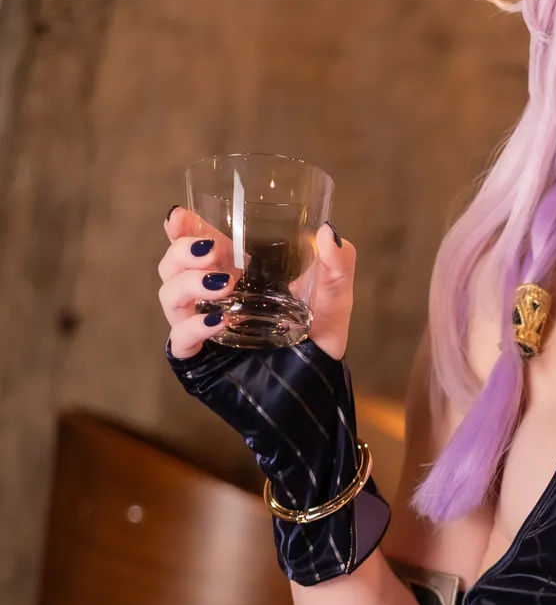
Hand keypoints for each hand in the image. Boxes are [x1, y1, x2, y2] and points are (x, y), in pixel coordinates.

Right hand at [158, 206, 354, 358]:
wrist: (316, 387)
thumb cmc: (317, 338)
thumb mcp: (333, 298)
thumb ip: (337, 266)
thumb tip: (329, 232)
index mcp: (233, 272)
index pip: (194, 243)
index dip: (180, 228)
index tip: (181, 216)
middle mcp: (211, 297)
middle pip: (171, 266)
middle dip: (183, 252)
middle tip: (213, 251)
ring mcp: (202, 327)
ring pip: (169, 296)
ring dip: (189, 283)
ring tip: (224, 285)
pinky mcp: (201, 359)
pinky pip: (179, 339)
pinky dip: (193, 327)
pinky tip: (219, 321)